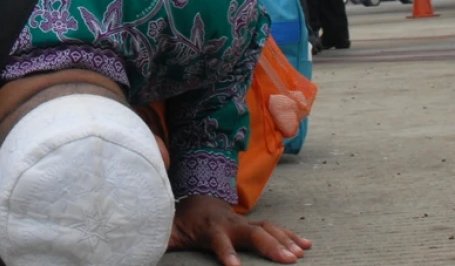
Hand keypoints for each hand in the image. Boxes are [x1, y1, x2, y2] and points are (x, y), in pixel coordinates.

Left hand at [168, 195, 310, 265]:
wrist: (196, 195)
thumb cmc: (183, 219)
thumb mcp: (171, 229)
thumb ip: (165, 237)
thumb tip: (147, 243)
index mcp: (209, 227)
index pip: (218, 240)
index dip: (226, 253)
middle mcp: (230, 222)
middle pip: (252, 233)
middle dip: (270, 246)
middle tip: (289, 260)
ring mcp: (244, 220)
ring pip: (267, 228)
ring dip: (285, 240)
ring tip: (301, 254)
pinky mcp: (253, 222)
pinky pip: (274, 227)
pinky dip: (291, 235)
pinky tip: (306, 245)